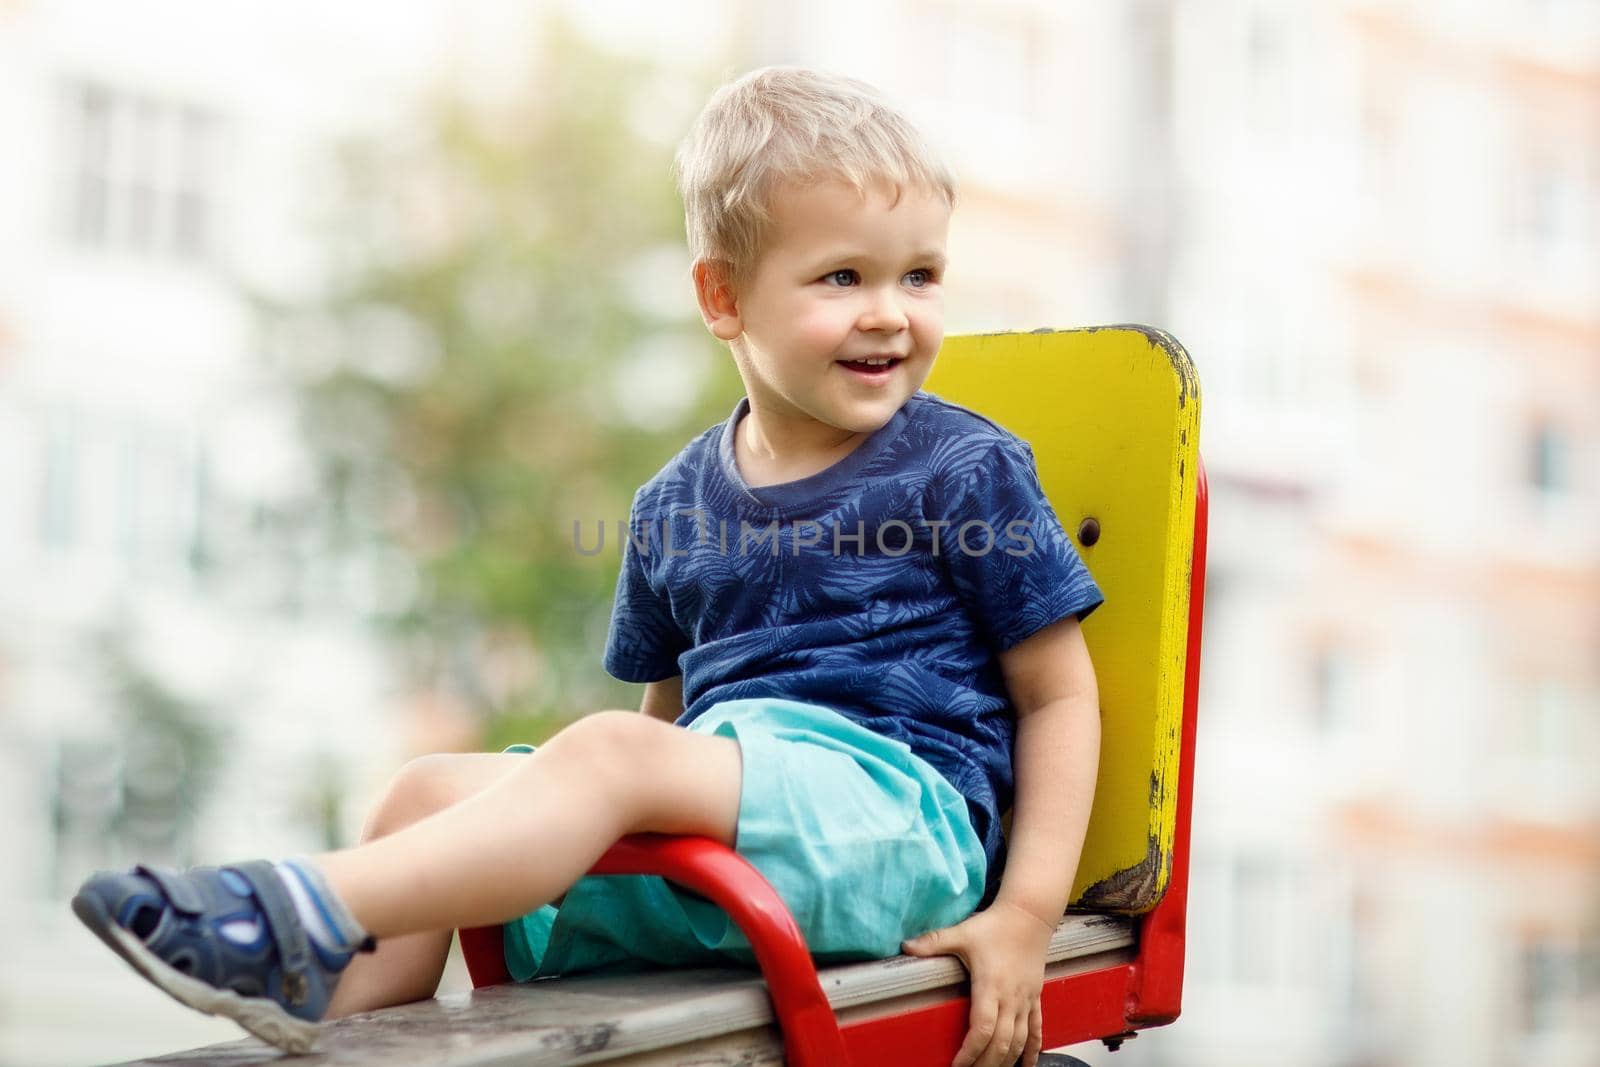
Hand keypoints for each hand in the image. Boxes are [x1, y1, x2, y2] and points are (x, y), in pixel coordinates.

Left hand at [901, 899, 1055, 1066]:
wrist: (1029, 915)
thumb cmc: (995, 925)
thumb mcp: (962, 932)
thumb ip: (934, 942)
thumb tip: (905, 946)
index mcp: (991, 985)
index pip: (982, 1028)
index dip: (970, 1052)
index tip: (957, 1065)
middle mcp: (1010, 997)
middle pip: (1001, 1043)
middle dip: (985, 1064)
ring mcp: (1025, 1000)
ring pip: (1019, 1041)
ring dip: (1005, 1062)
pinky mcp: (1034, 998)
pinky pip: (1036, 1030)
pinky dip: (1032, 1050)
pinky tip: (1026, 1066)